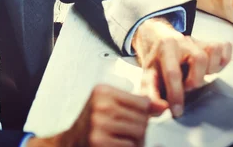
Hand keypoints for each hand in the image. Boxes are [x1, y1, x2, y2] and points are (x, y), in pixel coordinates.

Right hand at [33, 85, 155, 146]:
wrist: (68, 143)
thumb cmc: (91, 125)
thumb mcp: (111, 107)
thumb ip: (138, 105)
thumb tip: (164, 106)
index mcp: (103, 91)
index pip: (142, 101)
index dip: (146, 114)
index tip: (138, 118)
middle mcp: (100, 105)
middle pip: (142, 119)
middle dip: (140, 130)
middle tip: (128, 133)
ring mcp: (98, 124)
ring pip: (138, 133)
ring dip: (136, 142)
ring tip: (123, 140)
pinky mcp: (99, 142)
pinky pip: (130, 146)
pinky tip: (117, 144)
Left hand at [132, 17, 231, 117]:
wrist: (159, 40)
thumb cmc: (156, 61)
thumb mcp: (148, 76)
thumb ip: (151, 95)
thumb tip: (161, 109)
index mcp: (165, 48)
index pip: (173, 73)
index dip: (176, 95)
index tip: (177, 111)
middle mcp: (183, 41)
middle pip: (200, 58)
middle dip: (195, 80)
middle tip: (187, 86)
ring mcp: (198, 41)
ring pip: (214, 51)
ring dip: (211, 68)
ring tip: (199, 75)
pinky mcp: (210, 42)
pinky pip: (224, 47)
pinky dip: (224, 59)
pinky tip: (213, 68)